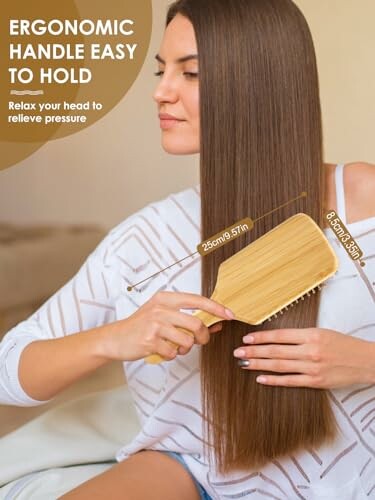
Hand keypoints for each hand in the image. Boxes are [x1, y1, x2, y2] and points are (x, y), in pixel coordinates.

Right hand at [100, 291, 232, 361]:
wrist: (115, 338)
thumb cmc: (141, 325)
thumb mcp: (163, 315)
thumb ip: (187, 318)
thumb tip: (216, 323)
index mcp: (165, 298)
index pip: (197, 300)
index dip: (216, 307)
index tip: (230, 314)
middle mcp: (160, 309)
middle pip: (196, 323)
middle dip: (203, 336)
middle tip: (200, 341)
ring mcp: (154, 325)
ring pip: (187, 341)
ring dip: (184, 349)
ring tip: (174, 346)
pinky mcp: (150, 341)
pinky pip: (173, 353)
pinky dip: (171, 356)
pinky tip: (162, 350)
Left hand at [233, 327, 374, 387]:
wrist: (366, 361)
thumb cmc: (343, 345)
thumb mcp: (322, 332)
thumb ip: (300, 335)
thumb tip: (275, 338)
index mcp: (311, 334)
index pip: (280, 335)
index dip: (261, 337)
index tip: (247, 337)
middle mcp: (310, 350)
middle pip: (275, 351)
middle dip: (254, 351)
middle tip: (238, 352)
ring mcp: (313, 367)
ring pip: (280, 366)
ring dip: (259, 364)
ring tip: (244, 362)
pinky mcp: (316, 382)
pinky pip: (290, 381)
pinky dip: (274, 380)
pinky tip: (260, 378)